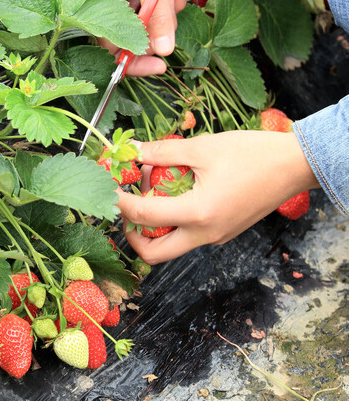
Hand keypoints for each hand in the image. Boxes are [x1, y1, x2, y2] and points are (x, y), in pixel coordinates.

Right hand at [95, 0, 188, 75]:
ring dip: (169, 9)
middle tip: (174, 15)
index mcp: (97, 6)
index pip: (113, 49)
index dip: (136, 62)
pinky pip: (154, 5)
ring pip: (149, 20)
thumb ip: (159, 16)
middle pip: (136, 36)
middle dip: (160, 27)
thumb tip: (165, 51)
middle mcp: (106, 5)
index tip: (160, 66)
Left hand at [117, 131, 319, 263]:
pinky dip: (172, 217)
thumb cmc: (254, 153)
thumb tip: (131, 150)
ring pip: (170, 244)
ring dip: (153, 223)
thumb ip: (162, 152)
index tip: (103, 188)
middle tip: (126, 203)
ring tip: (153, 186)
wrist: (297, 165)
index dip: (117, 202)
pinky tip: (174, 188)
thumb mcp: (202, 148)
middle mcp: (205, 234)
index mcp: (198, 214)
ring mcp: (215, 237)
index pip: (142, 215)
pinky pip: (187, 234)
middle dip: (131, 231)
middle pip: (153, 252)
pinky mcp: (222, 232)